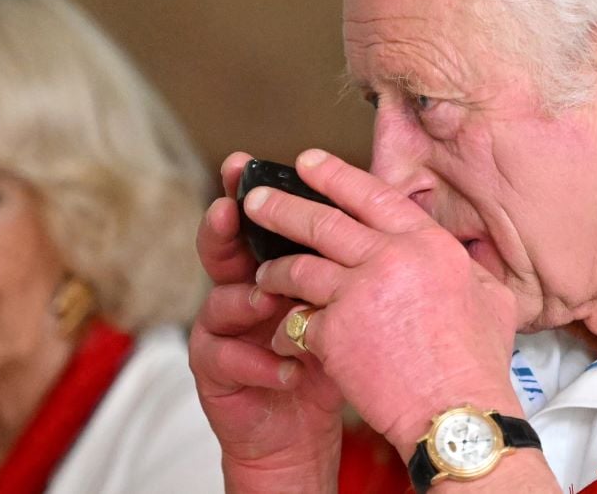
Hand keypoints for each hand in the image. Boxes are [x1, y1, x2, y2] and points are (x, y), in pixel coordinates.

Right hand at [188, 152, 343, 492]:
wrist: (303, 431)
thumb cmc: (328, 360)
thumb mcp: (344, 306)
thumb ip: (347, 263)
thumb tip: (380, 211)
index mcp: (272, 268)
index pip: (259, 225)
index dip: (249, 195)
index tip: (245, 165)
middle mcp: (239, 293)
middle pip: (221, 250)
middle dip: (223, 227)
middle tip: (229, 209)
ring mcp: (222, 332)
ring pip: (220, 303)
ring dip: (246, 299)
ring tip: (271, 298)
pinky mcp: (215, 374)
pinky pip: (227, 359)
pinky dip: (260, 362)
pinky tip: (289, 369)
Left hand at [247, 149, 521, 454]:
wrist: (455, 411)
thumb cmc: (475, 364)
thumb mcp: (492, 299)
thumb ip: (470, 268)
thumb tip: (465, 255)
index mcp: (428, 244)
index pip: (374, 196)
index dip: (337, 176)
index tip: (311, 163)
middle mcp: (391, 258)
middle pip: (324, 220)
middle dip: (284, 206)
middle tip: (258, 197)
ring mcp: (358, 292)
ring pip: (300, 266)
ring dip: (276, 268)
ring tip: (263, 271)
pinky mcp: (333, 329)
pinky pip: (298, 319)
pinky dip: (288, 325)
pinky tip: (283, 333)